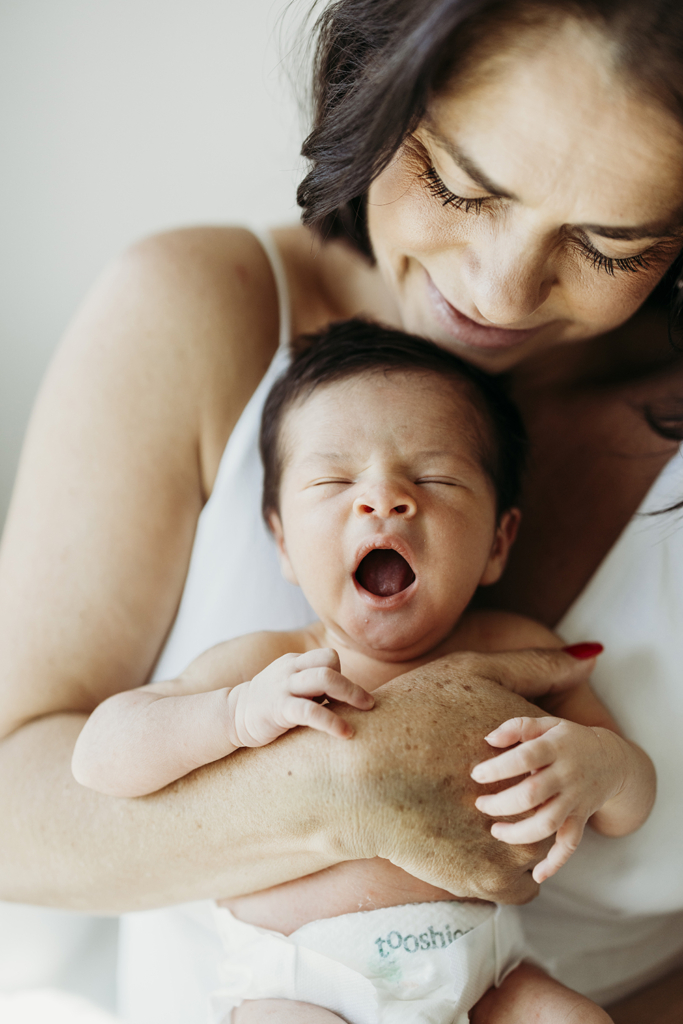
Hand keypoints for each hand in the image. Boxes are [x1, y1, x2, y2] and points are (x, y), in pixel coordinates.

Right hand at [227, 648, 373, 746]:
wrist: (233, 716)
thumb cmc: (271, 704)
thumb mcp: (292, 685)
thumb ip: (315, 685)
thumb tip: (352, 696)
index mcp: (295, 661)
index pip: (328, 656)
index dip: (342, 674)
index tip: (348, 698)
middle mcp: (290, 668)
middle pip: (330, 663)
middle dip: (353, 685)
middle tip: (370, 704)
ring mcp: (283, 687)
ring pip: (324, 678)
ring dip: (350, 694)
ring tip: (365, 713)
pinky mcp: (278, 709)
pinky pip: (310, 711)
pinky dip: (331, 721)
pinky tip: (344, 733)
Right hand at [315, 646, 596, 904]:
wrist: (358, 772)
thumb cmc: (411, 712)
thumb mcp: (472, 670)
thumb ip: (534, 666)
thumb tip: (590, 655)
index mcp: (539, 748)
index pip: (558, 758)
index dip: (526, 757)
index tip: (487, 755)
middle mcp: (538, 796)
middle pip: (553, 801)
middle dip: (529, 797)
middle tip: (479, 790)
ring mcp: (518, 843)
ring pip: (542, 844)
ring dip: (519, 835)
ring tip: (475, 820)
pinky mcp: (493, 880)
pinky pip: (525, 884)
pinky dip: (506, 871)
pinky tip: (475, 847)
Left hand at [471, 716, 619, 881]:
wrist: (612, 761)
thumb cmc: (567, 740)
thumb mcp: (547, 724)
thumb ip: (517, 727)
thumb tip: (488, 739)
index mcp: (556, 748)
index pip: (525, 757)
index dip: (499, 768)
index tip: (476, 774)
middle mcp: (567, 775)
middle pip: (532, 794)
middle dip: (502, 804)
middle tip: (480, 805)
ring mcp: (575, 800)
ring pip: (548, 823)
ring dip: (519, 833)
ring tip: (495, 831)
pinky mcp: (581, 819)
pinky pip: (570, 845)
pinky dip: (556, 863)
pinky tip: (537, 875)